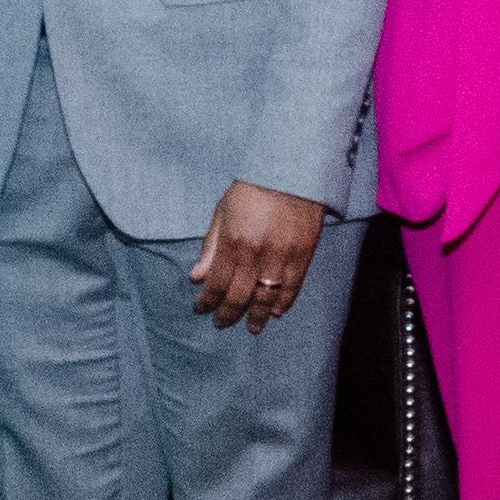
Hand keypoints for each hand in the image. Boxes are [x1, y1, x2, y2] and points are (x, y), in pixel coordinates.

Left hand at [188, 180, 325, 331]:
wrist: (292, 171)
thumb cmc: (252, 188)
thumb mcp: (223, 212)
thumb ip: (210, 246)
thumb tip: (196, 277)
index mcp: (233, 241)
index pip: (216, 283)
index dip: (207, 301)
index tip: (201, 309)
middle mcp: (256, 254)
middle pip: (239, 297)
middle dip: (227, 314)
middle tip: (221, 324)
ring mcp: (282, 257)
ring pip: (266, 299)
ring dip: (256, 318)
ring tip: (250, 328)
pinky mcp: (303, 256)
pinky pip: (292, 289)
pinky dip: (283, 304)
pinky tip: (274, 313)